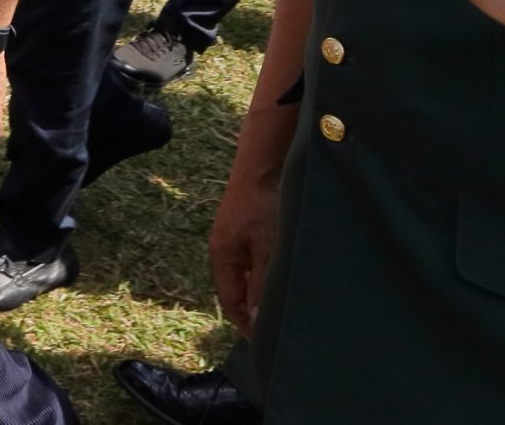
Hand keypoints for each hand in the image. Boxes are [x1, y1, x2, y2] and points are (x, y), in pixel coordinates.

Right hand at [209, 166, 279, 336]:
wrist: (262, 164)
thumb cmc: (262, 205)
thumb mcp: (266, 249)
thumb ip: (261, 285)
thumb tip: (257, 318)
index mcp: (222, 258)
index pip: (230, 302)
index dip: (246, 323)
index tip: (267, 340)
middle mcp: (223, 250)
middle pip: (236, 290)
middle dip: (253, 309)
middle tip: (278, 325)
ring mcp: (232, 238)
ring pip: (245, 275)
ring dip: (260, 290)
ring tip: (282, 303)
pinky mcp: (244, 228)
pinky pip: (251, 260)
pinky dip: (263, 273)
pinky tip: (280, 274)